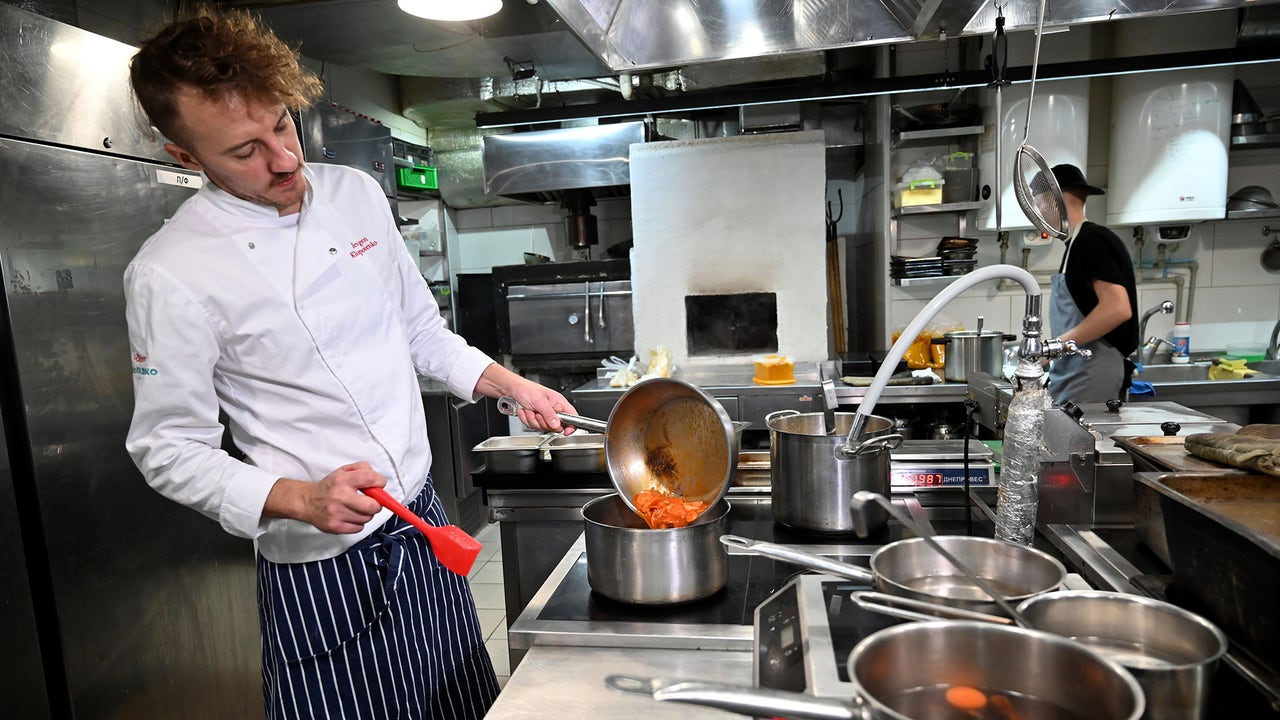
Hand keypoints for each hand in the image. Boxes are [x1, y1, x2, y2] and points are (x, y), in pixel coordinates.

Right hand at [264, 462, 385, 533]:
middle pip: (372, 505)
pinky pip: (359, 528)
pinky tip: (351, 516)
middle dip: (377, 504)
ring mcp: (337, 513)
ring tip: (358, 508)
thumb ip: (363, 469)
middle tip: (372, 501)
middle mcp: (339, 496)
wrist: (307, 501)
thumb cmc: (329, 487)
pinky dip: (358, 523)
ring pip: (366, 518)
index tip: (379, 484)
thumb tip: (378, 480)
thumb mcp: (344, 471)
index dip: (380, 482)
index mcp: (343, 480)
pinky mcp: (335, 527)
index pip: (370, 478)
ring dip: (366, 514)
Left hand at [477, 364, 577, 433]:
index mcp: (559, 402)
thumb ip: (549, 413)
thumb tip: (557, 424)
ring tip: (530, 410)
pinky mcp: (536, 419)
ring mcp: (545, 416)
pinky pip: (534, 427)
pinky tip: (526, 411)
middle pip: (556, 426)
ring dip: (533, 420)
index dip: (572, 426)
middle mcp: (553, 410)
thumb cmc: (526, 389)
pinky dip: (527, 420)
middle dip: (544, 422)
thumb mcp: (539, 401)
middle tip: (538, 414)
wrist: (512, 391)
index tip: (566, 432)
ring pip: (543, 428)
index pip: (572, 417)